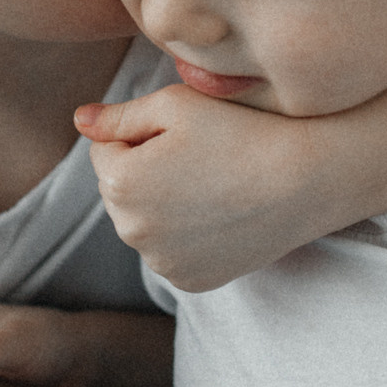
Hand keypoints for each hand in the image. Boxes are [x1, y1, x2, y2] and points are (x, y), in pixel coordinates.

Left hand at [76, 85, 333, 290]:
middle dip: (145, 172)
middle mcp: (130, 231)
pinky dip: (185, 237)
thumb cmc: (242, 130)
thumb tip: (79, 120)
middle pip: (120, 191)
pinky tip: (220, 216)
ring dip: (163, 206)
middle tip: (201, 158)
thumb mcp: (175, 104)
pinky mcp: (188, 282)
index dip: (143, 134)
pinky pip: (170, 252)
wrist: (306, 181)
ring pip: (144, 223)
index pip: (105, 149)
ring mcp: (160, 263)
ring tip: (213, 186)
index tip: (186, 135)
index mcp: (119, 182)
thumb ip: (118, 115)